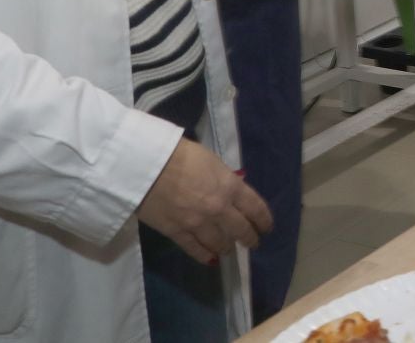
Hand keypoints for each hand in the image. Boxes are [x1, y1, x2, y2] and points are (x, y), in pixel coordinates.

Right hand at [136, 138, 271, 263]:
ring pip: (220, 243)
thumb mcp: (211, 161)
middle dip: (250, 238)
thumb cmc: (180, 154)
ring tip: (229, 250)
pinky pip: (195, 249)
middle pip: (241, 230)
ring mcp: (199, 223)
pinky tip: (210, 259)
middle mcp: (219, 208)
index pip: (256, 208)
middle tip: (253, 242)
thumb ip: (223, 179)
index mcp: (230, 186)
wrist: (147, 166)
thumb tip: (229, 189)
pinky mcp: (177, 233)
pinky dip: (205, 255)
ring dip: (227, 248)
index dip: (264, 220)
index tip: (267, 227)